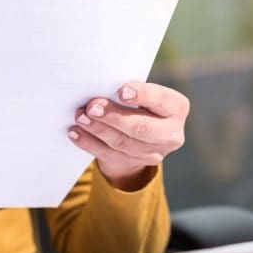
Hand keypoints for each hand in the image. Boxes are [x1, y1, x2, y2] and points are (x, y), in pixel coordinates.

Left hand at [68, 81, 188, 190]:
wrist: (142, 134)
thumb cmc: (139, 102)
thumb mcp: (142, 94)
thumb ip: (128, 92)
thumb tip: (101, 88)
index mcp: (177, 107)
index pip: (160, 100)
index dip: (142, 95)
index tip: (122, 91)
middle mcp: (172, 133)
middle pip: (141, 127)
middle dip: (113, 117)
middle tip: (92, 107)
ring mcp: (156, 152)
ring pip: (123, 143)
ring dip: (98, 129)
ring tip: (80, 117)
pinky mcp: (137, 164)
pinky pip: (110, 155)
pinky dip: (90, 143)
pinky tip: (76, 132)